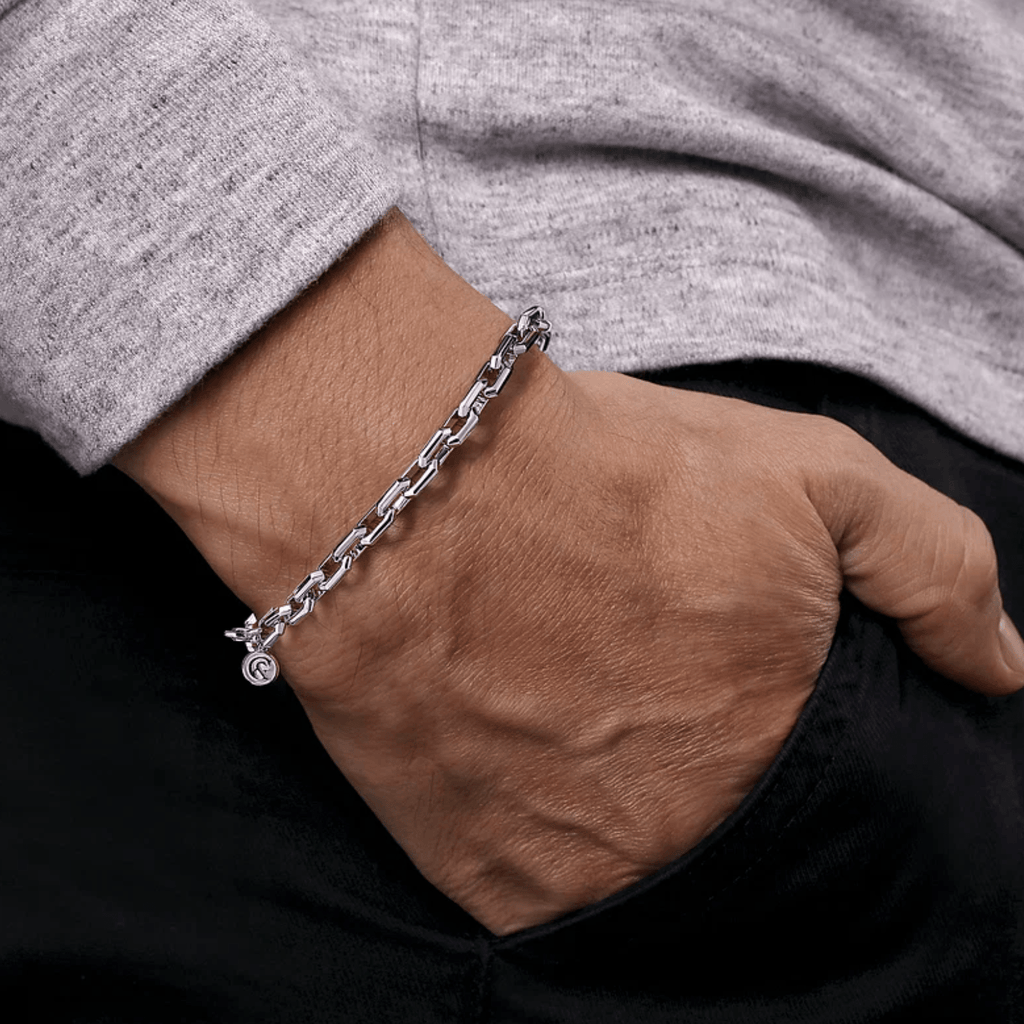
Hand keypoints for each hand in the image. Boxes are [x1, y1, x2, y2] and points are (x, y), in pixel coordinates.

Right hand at [115, 210, 1023, 936]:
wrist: (412, 492)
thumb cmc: (607, 475)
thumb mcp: (810, 475)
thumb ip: (934, 570)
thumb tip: (1000, 666)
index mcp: (784, 747)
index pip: (832, 795)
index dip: (783, 734)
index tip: (735, 692)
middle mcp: (698, 836)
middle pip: (733, 835)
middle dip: (706, 770)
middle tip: (646, 693)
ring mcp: (588, 875)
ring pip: (644, 871)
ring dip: (625, 808)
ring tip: (580, 713)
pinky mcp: (488, 883)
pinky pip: (550, 892)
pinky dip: (552, 832)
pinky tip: (527, 749)